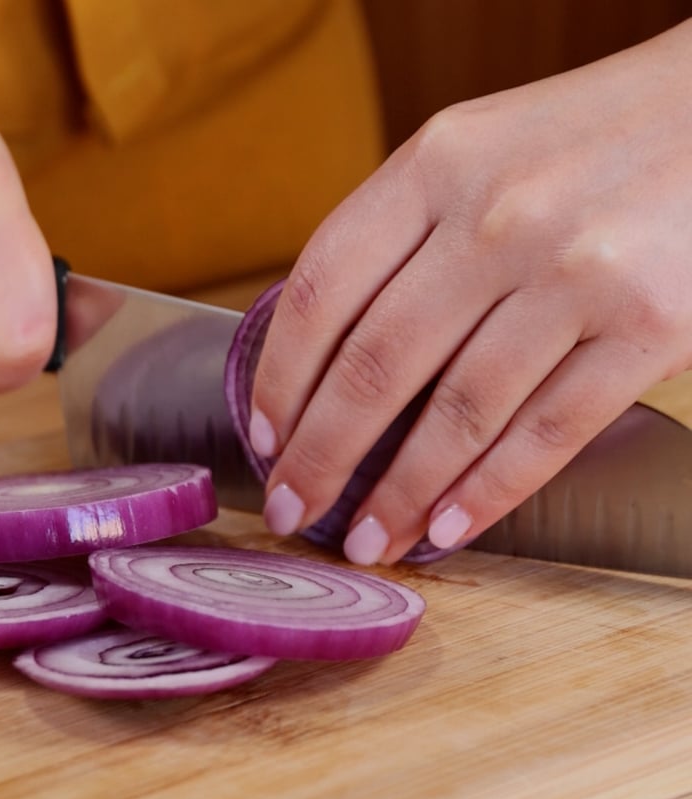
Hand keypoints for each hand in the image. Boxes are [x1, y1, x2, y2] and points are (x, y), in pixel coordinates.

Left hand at [249, 20, 691, 563]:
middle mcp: (498, 218)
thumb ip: (397, 240)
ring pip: (458, 414)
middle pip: (376, 366)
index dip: (280, 378)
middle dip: (322, 456)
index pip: (320, 291)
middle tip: (293, 508)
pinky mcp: (649, 326)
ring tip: (369, 541)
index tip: (266, 437)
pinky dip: (488, 493)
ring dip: (401, 494)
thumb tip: (324, 357)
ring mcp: (576, 273)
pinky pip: (547, 432)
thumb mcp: (467, 155)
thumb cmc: (576, 142)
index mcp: (435, 166)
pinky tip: (446, 530)